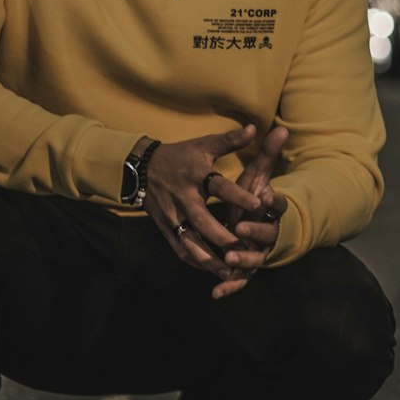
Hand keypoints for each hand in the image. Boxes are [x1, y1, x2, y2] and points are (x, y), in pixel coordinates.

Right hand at [144, 124, 260, 283]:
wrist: (142, 168)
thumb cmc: (180, 156)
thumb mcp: (203, 145)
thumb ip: (230, 140)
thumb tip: (254, 128)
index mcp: (196, 175)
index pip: (218, 185)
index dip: (237, 194)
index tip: (258, 204)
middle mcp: (184, 197)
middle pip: (202, 221)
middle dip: (222, 237)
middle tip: (244, 248)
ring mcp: (173, 215)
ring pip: (190, 241)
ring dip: (209, 259)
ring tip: (230, 271)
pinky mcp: (166, 228)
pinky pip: (180, 249)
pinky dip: (196, 262)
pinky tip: (212, 270)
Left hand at [212, 124, 289, 300]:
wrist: (256, 225)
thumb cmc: (254, 197)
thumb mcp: (258, 175)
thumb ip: (267, 153)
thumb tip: (282, 127)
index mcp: (271, 210)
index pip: (278, 205)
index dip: (273, 202)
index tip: (265, 196)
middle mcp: (268, 233)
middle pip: (267, 234)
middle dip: (254, 232)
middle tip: (239, 228)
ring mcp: (258, 252)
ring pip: (253, 259)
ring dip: (243, 261)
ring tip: (229, 259)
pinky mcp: (247, 269)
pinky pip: (239, 280)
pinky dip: (228, 287)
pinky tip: (215, 294)